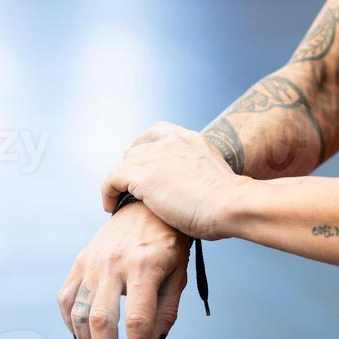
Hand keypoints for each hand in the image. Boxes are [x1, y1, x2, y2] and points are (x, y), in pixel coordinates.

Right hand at [56, 206, 190, 338]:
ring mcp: (94, 260)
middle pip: (101, 320)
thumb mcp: (178, 274)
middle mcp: (115, 263)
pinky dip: (70, 323)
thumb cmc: (170, 241)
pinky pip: (67, 296)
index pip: (138, 320)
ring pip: (79, 312)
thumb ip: (165, 312)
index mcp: (146, 266)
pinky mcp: (81, 259)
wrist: (148, 204)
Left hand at [103, 121, 248, 241]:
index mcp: (191, 139)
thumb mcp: (216, 175)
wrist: (231, 205)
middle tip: (131, 189)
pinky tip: (110, 206)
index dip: (144, 147)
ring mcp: (156, 157)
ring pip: (124, 164)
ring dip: (120, 182)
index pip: (157, 132)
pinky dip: (107, 192)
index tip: (142, 164)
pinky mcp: (143, 176)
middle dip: (132, 168)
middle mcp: (171, 142)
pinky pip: (112, 179)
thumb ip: (200, 173)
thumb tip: (197, 189)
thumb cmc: (230, 201)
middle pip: (137, 149)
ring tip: (119, 200)